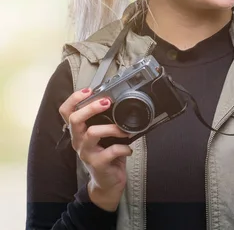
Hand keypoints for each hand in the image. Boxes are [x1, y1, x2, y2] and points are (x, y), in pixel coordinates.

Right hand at [59, 89, 131, 211]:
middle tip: (107, 102)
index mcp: (79, 131)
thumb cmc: (106, 154)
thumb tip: (121, 102)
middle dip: (91, 108)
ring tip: (124, 130)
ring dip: (112, 128)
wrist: (107, 182)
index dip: (74, 99)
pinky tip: (129, 149)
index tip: (89, 90)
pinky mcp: (97, 164)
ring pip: (92, 133)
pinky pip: (110, 151)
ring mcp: (86, 152)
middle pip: (75, 119)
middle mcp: (79, 141)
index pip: (66, 112)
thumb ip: (106, 121)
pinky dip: (123, 147)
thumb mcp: (103, 136)